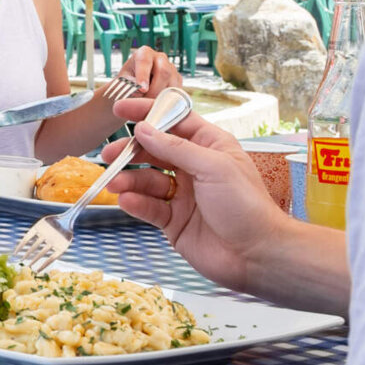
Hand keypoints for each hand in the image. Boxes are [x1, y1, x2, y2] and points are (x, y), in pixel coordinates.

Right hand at [103, 96, 291, 294]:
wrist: (256, 255)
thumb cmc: (246, 206)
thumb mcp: (213, 167)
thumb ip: (175, 148)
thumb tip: (144, 129)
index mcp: (209, 147)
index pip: (174, 122)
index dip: (148, 113)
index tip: (121, 109)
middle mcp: (194, 168)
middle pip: (154, 151)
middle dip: (130, 152)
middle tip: (109, 155)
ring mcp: (183, 195)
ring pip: (147, 180)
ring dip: (128, 180)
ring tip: (115, 184)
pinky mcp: (174, 220)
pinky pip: (148, 207)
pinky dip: (135, 203)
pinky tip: (128, 202)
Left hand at [116, 44, 179, 98]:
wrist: (134, 88)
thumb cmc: (127, 83)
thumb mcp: (124, 83)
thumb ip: (132, 86)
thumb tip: (142, 92)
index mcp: (144, 53)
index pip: (145, 61)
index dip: (144, 75)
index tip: (142, 89)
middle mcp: (160, 58)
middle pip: (163, 72)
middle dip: (154, 90)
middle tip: (145, 103)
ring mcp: (171, 68)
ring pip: (172, 83)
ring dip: (161, 97)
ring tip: (149, 105)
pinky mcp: (177, 80)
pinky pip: (177, 92)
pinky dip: (168, 101)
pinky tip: (157, 104)